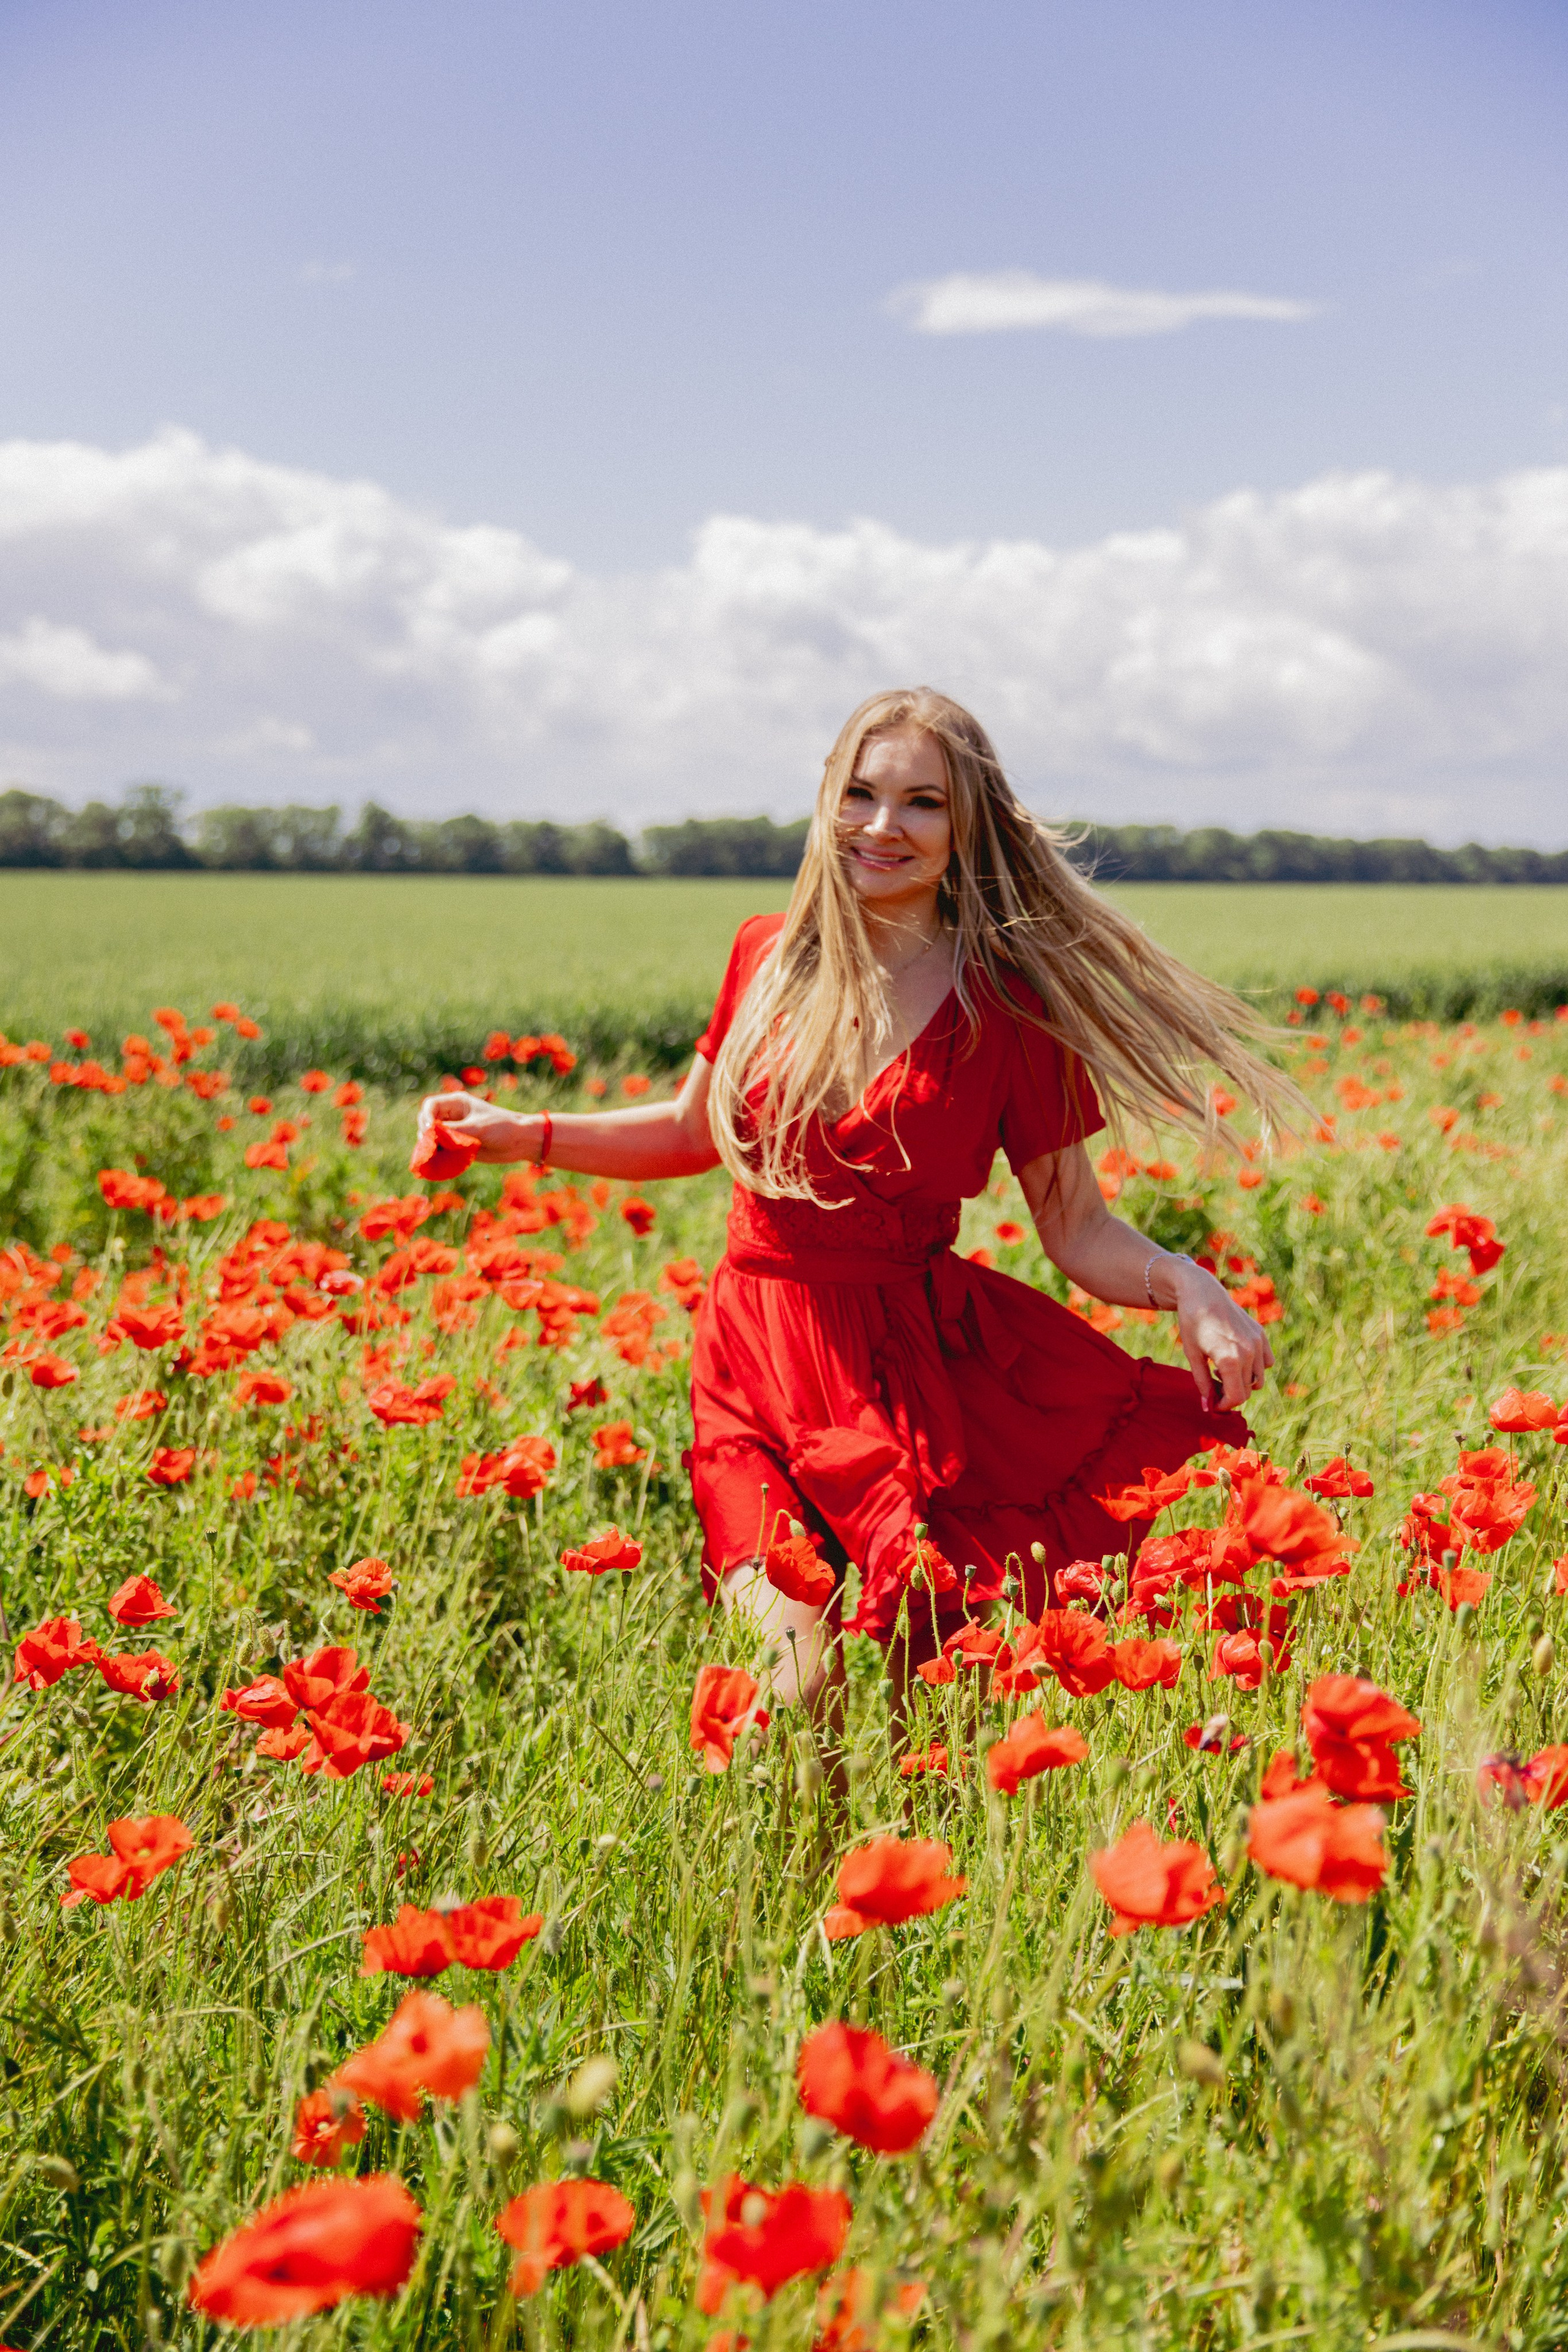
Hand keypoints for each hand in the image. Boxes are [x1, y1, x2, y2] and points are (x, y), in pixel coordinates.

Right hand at [416, 1089, 536, 1165]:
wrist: (521, 1142)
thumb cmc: (503, 1127)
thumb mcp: (478, 1128)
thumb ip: (454, 1131)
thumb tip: (431, 1135)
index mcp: (457, 1103)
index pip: (430, 1105)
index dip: (425, 1117)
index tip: (429, 1131)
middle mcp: (454, 1116)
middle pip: (427, 1122)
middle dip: (426, 1134)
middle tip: (431, 1146)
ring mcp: (456, 1131)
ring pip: (433, 1138)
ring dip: (430, 1146)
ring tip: (434, 1156)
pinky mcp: (459, 1146)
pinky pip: (442, 1150)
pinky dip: (438, 1155)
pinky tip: (439, 1162)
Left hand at [1170, 1261, 1273, 1413]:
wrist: (1202, 1292)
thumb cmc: (1192, 1323)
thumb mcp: (1192, 1355)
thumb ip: (1202, 1383)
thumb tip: (1208, 1408)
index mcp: (1229, 1359)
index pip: (1236, 1397)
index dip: (1224, 1406)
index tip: (1213, 1405)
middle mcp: (1248, 1352)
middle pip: (1247, 1390)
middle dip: (1230, 1394)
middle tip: (1213, 1386)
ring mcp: (1257, 1342)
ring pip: (1258, 1379)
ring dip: (1243, 1382)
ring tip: (1222, 1370)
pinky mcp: (1261, 1334)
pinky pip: (1267, 1363)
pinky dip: (1255, 1368)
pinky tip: (1237, 1359)